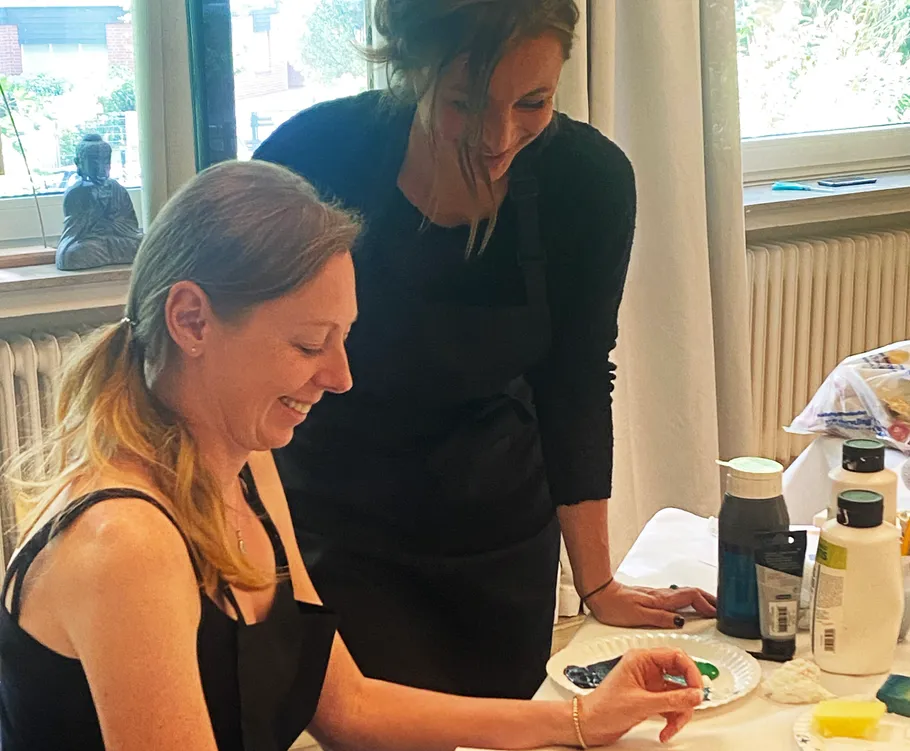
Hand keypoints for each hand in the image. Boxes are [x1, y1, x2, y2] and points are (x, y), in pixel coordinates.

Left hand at [578, 648, 703, 745]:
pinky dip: (672, 718)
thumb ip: (672, 699)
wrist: (589, 724)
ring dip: (679, 712)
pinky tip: (666, 730)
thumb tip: (695, 695)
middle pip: (680, 676)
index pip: (676, 656)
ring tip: (672, 727)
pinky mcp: (650, 698)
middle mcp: (647, 668)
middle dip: (687, 696)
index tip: (698, 689)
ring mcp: (649, 684)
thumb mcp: (642, 703)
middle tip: (690, 708)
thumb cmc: (603, 707)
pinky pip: (671, 705)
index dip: (691, 672)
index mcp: (641, 659)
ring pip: (678, 694)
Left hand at [586, 580, 716, 627]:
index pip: (692, 597)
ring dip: (701, 600)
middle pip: (693, 593)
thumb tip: (681, 622)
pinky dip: (689, 601)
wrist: (599, 594)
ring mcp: (657, 595)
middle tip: (722, 608)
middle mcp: (662, 595)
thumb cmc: (614, 606)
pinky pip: (677, 598)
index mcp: (662, 600)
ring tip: (710, 608)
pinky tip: (687, 608)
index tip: (719, 613)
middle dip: (709, 600)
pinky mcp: (652, 598)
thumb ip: (661, 618)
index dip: (708, 604)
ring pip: (686, 594)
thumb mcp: (638, 616)